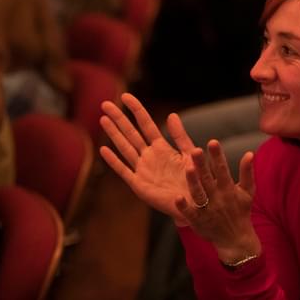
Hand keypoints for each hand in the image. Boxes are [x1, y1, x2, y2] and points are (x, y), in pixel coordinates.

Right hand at [99, 93, 199, 224]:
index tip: (125, 96)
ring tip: (103, 119)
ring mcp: (142, 170)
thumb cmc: (196, 179)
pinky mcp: (139, 185)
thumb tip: (172, 114)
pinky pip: (124, 171)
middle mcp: (149, 157)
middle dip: (119, 118)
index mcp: (161, 148)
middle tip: (105, 103)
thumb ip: (180, 135)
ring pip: (125, 148)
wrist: (196, 204)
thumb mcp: (190, 153)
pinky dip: (114, 161)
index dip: (136, 110)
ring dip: (114, 134)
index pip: (146, 124)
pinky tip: (103, 149)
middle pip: (131, 133)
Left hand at [175, 140, 260, 263]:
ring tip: (188, 169)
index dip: (217, 156)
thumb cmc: (240, 211)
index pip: (222, 169)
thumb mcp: (248, 191)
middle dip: (202, 165)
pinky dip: (184, 206)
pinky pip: (190, 213)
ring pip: (199, 194)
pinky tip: (177, 198)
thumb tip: (250, 153)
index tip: (212, 142)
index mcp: (228, 189)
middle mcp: (217, 198)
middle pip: (208, 179)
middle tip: (195, 150)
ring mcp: (207, 210)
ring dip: (193, 182)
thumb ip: (247, 172)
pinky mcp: (198, 222)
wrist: (236, 239)